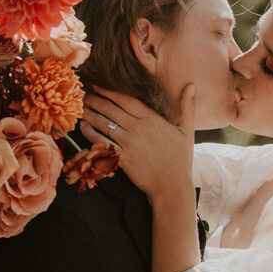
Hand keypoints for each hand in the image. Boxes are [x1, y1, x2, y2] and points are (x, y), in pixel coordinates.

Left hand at [81, 85, 195, 200]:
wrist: (172, 186)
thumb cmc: (180, 158)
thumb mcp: (187, 130)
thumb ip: (187, 106)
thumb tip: (192, 85)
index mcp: (152, 119)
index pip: (126, 99)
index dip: (109, 91)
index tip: (98, 85)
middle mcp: (138, 128)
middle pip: (111, 109)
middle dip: (95, 99)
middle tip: (83, 93)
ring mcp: (129, 143)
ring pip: (104, 123)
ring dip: (90, 113)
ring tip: (80, 107)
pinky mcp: (122, 158)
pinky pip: (102, 142)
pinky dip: (90, 133)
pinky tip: (83, 126)